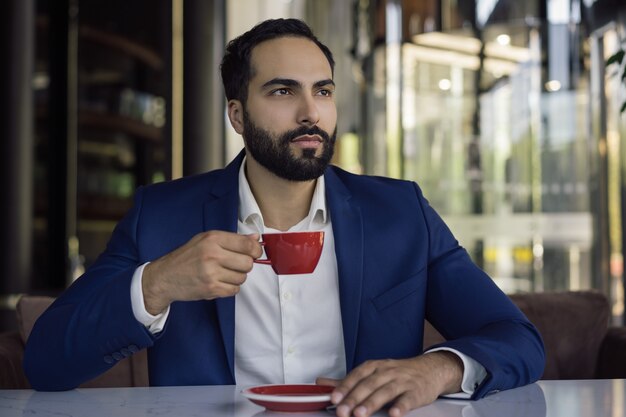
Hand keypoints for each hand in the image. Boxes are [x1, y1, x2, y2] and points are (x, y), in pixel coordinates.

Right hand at [142, 231, 262, 313]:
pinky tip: (219, 282)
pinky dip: (230, 288)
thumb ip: (232, 239)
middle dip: (245, 265)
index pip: (247, 244)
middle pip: (248, 263)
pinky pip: (234, 290)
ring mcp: (211, 273)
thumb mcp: (206, 240)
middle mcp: (212, 254)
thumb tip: (256, 238)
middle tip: (234, 264)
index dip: (256, 250)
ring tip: (222, 273)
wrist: (165, 277)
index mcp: (213, 238)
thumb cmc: (186, 257)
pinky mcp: (211, 288)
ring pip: (242, 278)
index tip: (255, 252)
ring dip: (236, 277)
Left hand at [316, 352, 462, 416]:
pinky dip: (400, 406)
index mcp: (375, 366)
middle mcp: (387, 371)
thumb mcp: (373, 372)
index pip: (357, 375)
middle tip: (342, 411)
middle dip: (354, 398)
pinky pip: (408, 399)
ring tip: (360, 414)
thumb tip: (321, 383)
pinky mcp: (416, 392)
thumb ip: (347, 380)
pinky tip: (393, 414)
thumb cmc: (397, 373)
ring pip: (385, 391)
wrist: (430, 370)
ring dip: (372, 403)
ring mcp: (402, 381)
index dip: (345, 386)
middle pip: (368, 384)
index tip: (334, 398)